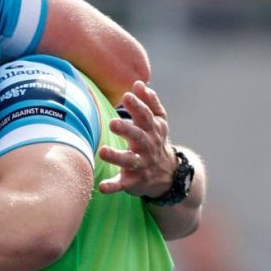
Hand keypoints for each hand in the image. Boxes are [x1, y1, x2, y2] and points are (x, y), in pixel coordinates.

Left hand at [97, 81, 174, 196]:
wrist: (168, 175)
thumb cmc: (156, 141)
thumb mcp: (159, 122)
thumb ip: (150, 103)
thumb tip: (139, 83)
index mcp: (151, 130)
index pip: (145, 116)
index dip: (137, 106)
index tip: (126, 96)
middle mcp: (147, 147)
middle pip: (138, 137)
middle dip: (127, 130)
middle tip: (113, 122)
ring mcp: (141, 165)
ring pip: (130, 161)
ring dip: (117, 157)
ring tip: (103, 151)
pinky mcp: (134, 181)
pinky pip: (123, 184)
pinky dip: (113, 186)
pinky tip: (102, 187)